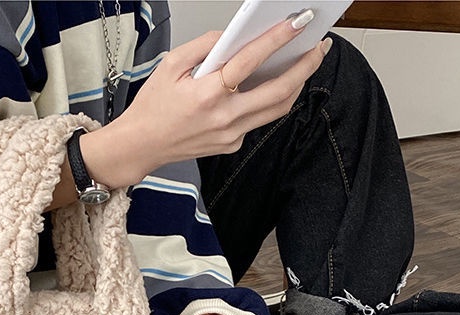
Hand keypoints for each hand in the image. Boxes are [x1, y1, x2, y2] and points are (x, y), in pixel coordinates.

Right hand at [80, 16, 330, 187]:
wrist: (141, 146)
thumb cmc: (151, 108)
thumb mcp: (170, 65)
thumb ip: (204, 46)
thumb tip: (233, 37)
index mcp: (208, 94)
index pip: (250, 61)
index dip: (278, 39)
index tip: (298, 23)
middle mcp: (224, 118)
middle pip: (279, 92)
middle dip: (305, 67)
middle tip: (319, 47)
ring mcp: (230, 135)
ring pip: (276, 110)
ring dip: (295, 86)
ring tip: (305, 65)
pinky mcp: (231, 145)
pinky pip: (257, 121)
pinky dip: (268, 102)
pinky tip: (271, 87)